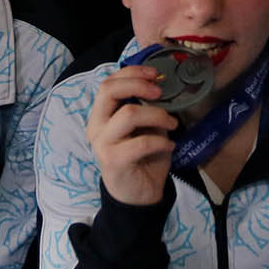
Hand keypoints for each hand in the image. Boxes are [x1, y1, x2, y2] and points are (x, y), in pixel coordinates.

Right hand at [87, 65, 176, 206]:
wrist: (138, 196)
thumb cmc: (142, 158)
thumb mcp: (145, 128)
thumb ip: (145, 108)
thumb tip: (160, 86)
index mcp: (101, 115)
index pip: (108, 83)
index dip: (132, 72)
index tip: (156, 73)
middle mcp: (96, 126)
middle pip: (108, 90)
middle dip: (138, 84)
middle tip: (160, 92)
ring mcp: (102, 143)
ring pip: (128, 114)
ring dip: (157, 115)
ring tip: (172, 125)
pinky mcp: (113, 160)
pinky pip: (141, 142)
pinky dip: (161, 141)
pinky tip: (169, 146)